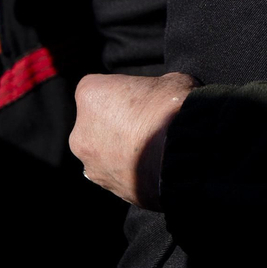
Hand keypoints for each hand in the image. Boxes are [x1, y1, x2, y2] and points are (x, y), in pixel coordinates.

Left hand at [70, 72, 197, 209]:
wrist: (186, 151)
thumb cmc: (175, 107)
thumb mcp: (169, 79)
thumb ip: (152, 88)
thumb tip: (159, 97)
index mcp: (90, 95)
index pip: (99, 87)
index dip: (122, 91)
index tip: (142, 97)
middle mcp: (80, 131)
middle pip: (95, 123)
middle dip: (116, 123)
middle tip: (146, 124)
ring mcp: (92, 164)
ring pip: (102, 153)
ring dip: (120, 150)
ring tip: (152, 150)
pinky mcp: (108, 187)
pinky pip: (116, 175)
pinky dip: (130, 171)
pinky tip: (153, 167)